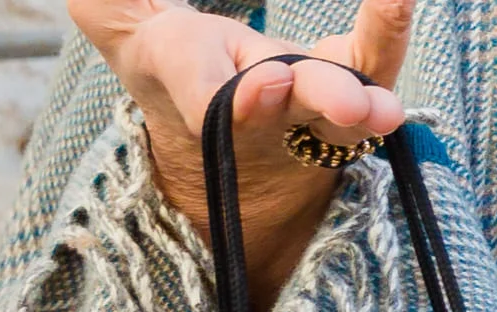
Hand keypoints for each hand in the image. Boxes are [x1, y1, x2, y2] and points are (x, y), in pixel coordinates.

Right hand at [68, 0, 412, 311]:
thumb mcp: (121, 27)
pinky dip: (388, 31)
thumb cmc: (172, 64)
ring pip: (340, 113)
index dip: (234, 100)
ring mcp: (308, 109)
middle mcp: (259, 116)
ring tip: (388, 103)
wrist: (218, 103)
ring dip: (366, 104)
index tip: (263, 84)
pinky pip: (371, 62)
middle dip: (317, 105)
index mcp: (196, 95)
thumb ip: (107, 9)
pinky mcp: (348, 80)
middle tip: (351, 106)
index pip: (213, 104)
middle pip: (289, 116)